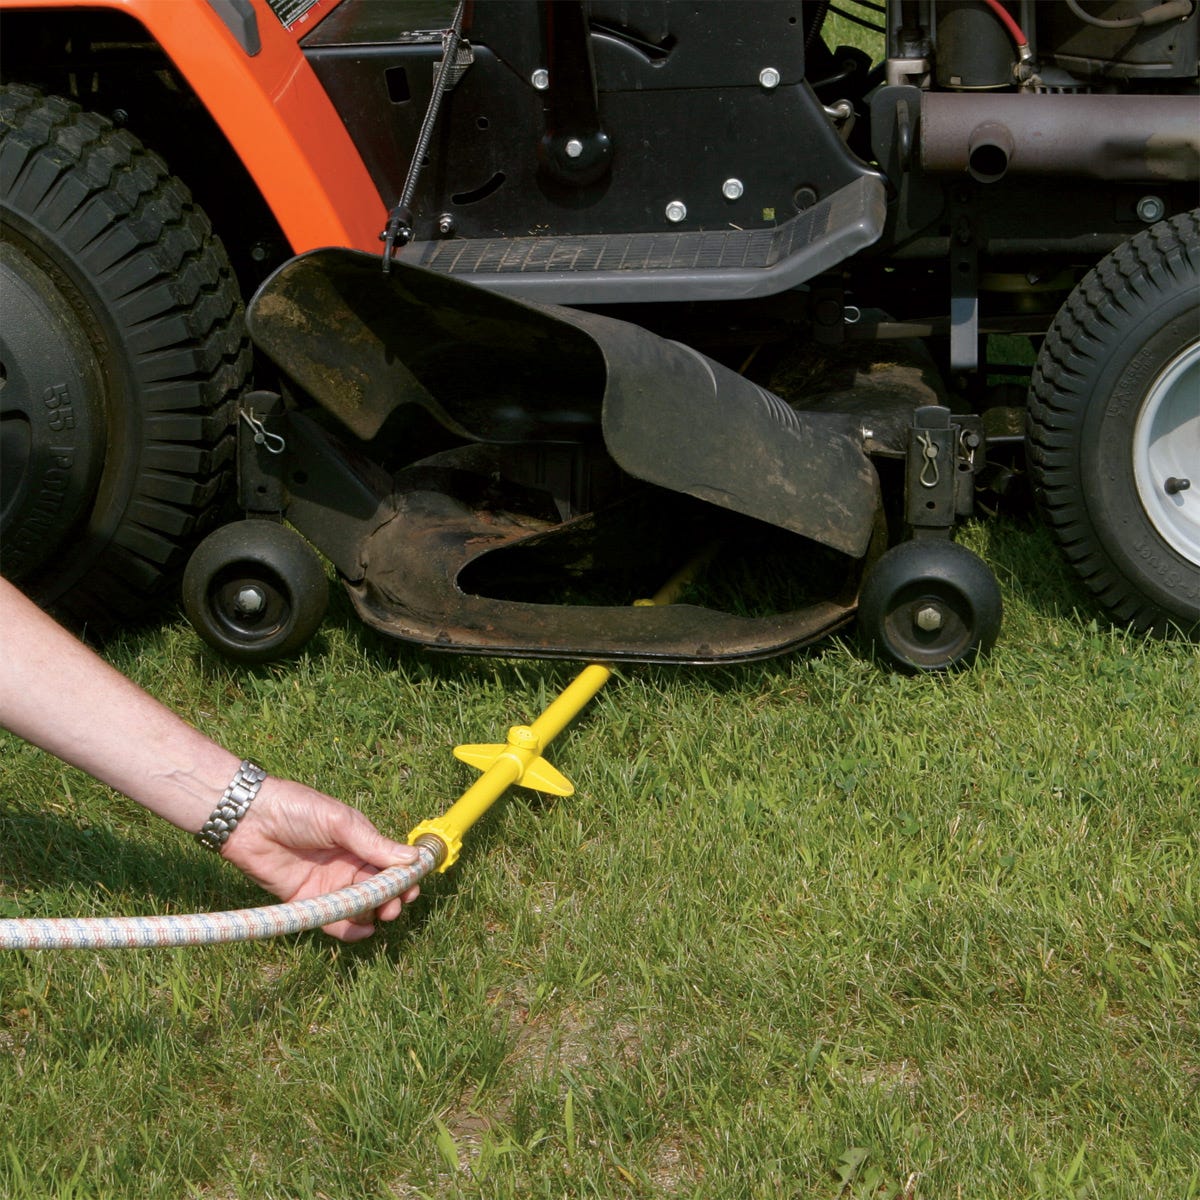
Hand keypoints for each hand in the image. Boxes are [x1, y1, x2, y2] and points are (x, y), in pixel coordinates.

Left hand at [220, 778, 421, 941]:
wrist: (249, 819)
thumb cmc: (297, 810)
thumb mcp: (339, 822)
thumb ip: (373, 844)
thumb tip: (413, 859)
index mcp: (359, 841)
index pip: (390, 864)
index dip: (403, 877)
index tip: (413, 887)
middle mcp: (347, 865)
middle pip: (377, 889)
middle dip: (391, 899)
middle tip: (395, 906)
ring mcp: (328, 885)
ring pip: (358, 907)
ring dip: (373, 914)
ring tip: (381, 916)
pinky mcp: (306, 901)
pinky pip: (332, 921)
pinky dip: (349, 929)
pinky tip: (363, 931)